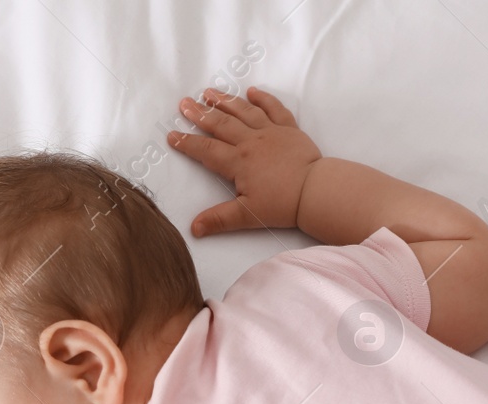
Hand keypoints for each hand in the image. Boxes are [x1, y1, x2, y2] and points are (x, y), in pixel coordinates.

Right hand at [167, 86, 322, 236]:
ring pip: (243, 111)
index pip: (206, 151)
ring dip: (224, 101)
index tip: (172, 136)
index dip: (187, 143)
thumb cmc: (282, 204)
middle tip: (184, 103)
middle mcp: (251, 142)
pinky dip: (263, 98)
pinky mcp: (289, 129)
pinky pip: (274, 109)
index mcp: (238, 162)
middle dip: (200, 114)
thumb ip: (219, 219)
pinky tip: (252, 91)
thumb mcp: (247, 216)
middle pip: (220, 124)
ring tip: (209, 92)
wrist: (315, 191)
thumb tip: (194, 228)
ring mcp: (270, 132)